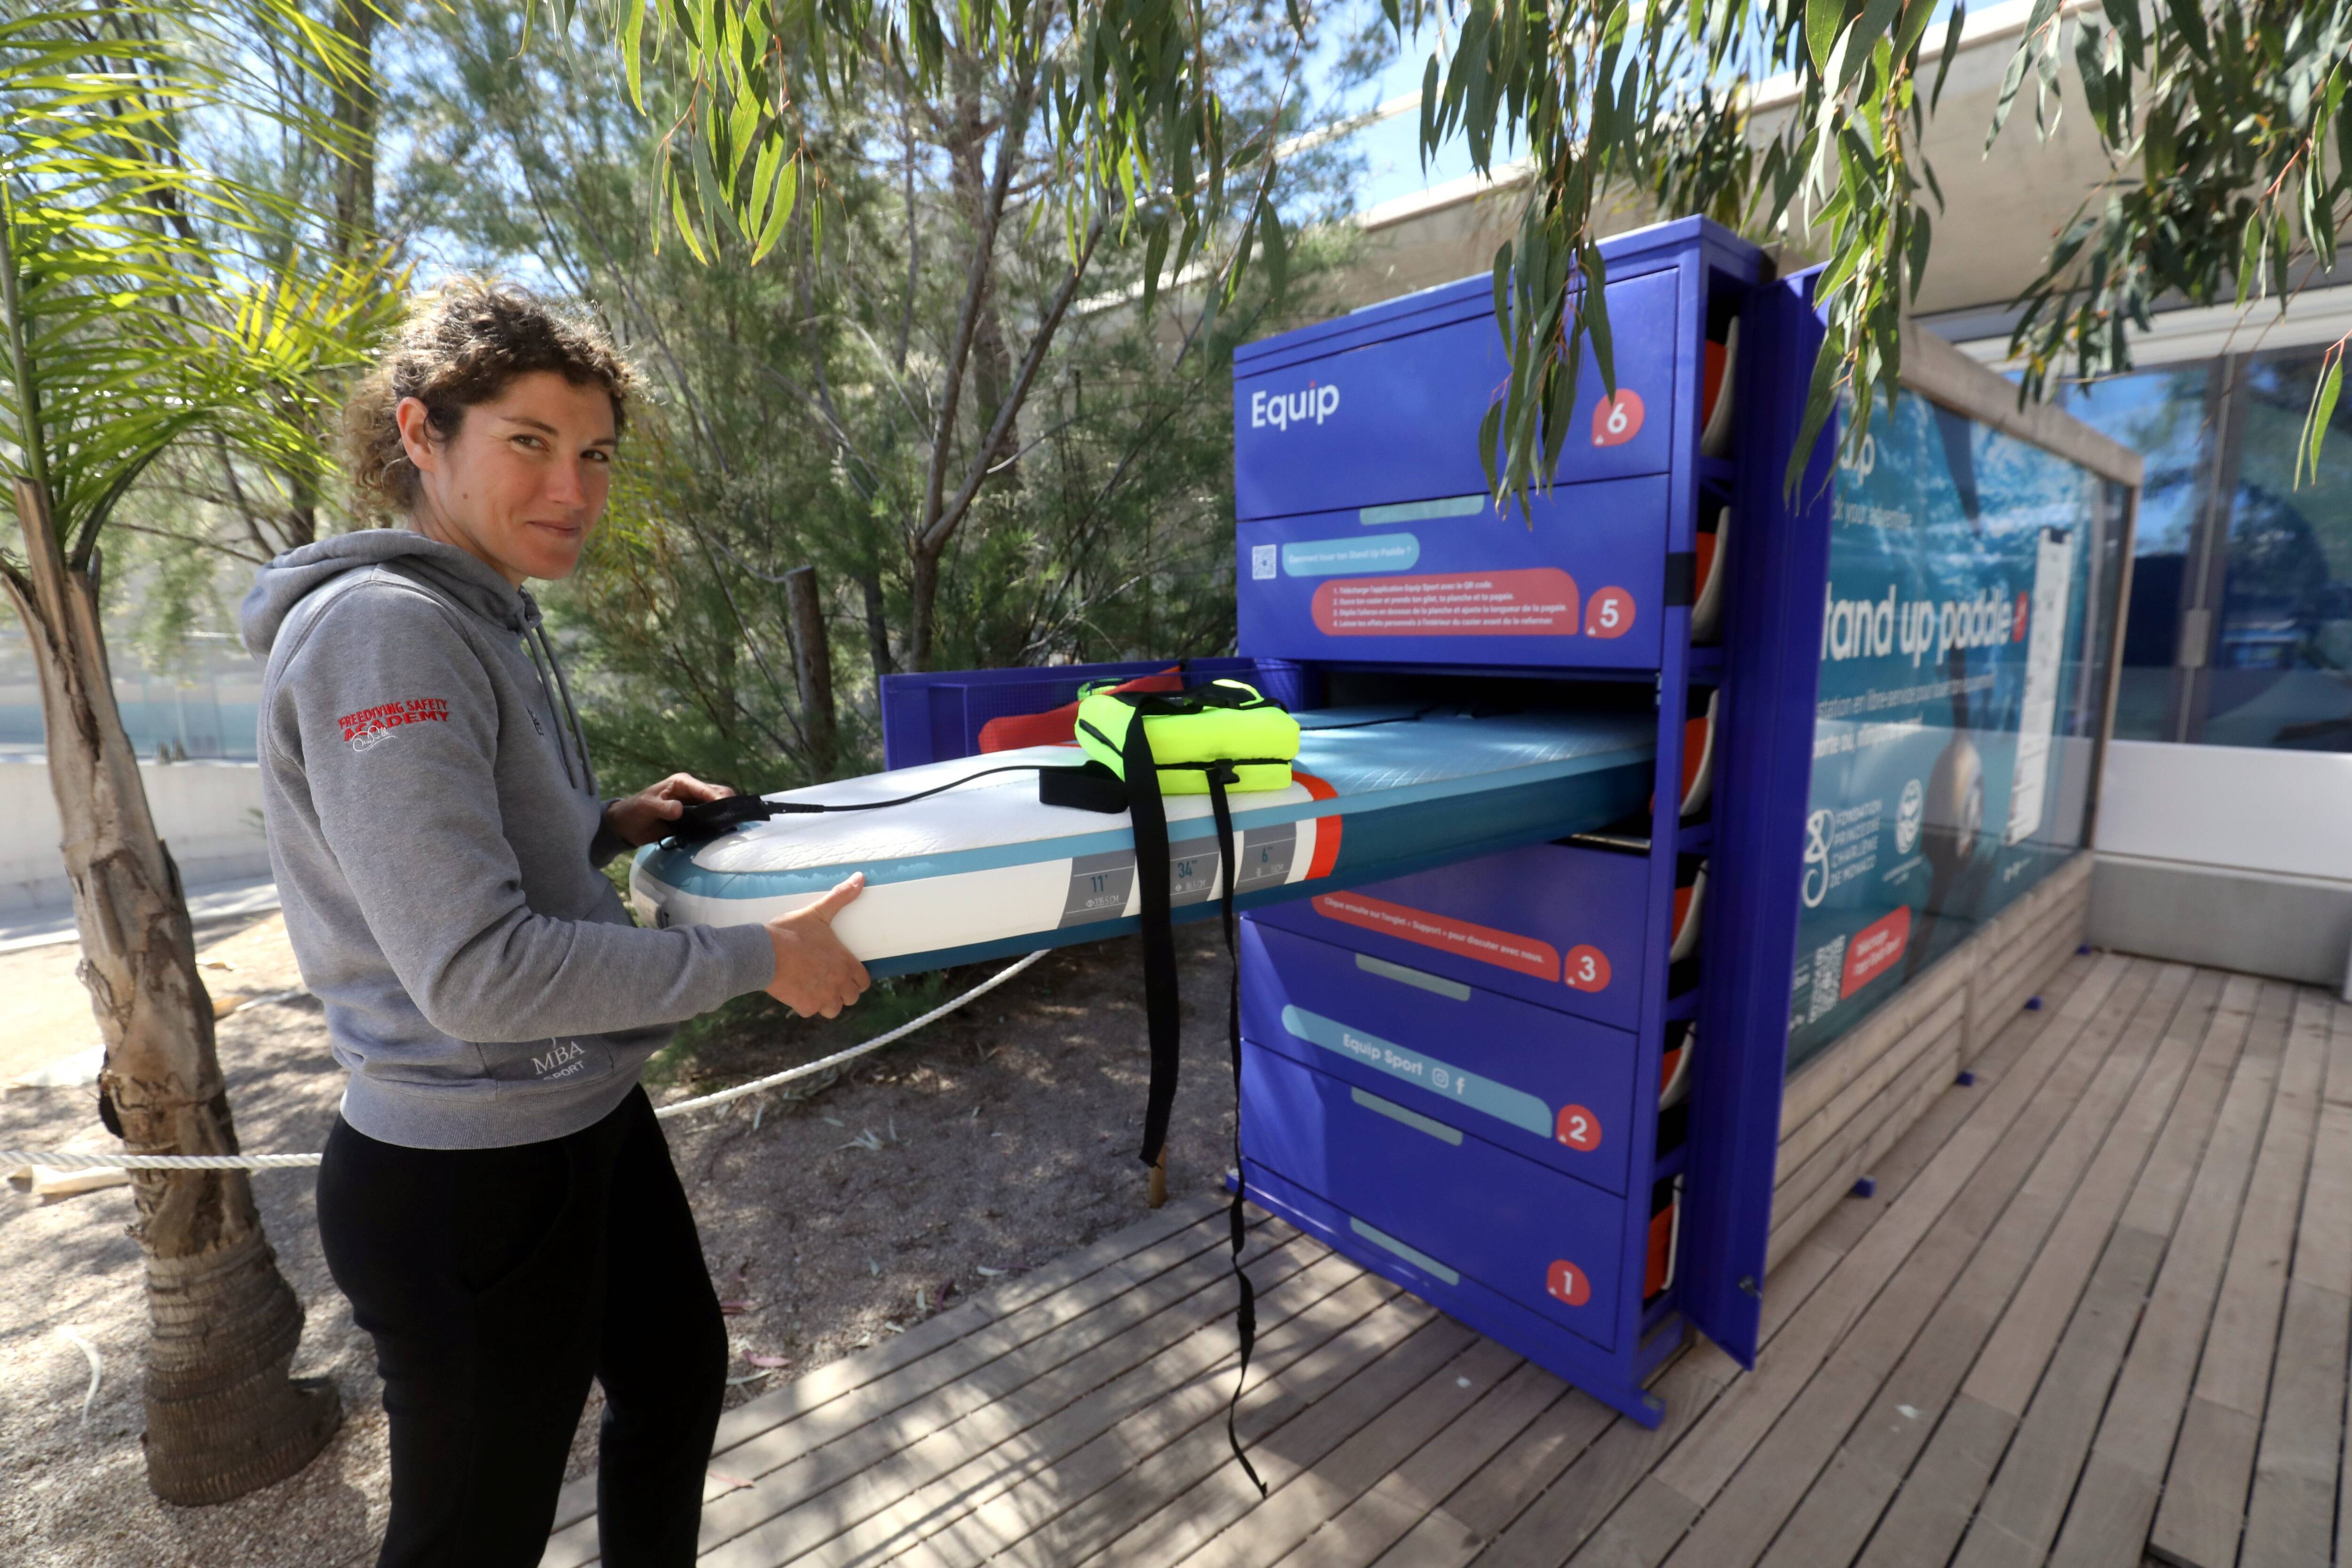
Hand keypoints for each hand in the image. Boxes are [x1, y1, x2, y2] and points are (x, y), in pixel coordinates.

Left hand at [606, 773, 733, 848]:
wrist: (627, 826)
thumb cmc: (635, 811)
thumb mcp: (646, 807)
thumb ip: (662, 807)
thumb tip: (679, 809)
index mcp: (682, 783)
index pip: (705, 788)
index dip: (717, 798)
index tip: (727, 809)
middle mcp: (692, 791)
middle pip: (718, 794)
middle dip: (726, 805)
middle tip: (732, 820)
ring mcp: (694, 805)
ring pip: (717, 807)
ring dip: (723, 815)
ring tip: (730, 827)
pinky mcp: (694, 818)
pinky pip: (710, 819)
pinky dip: (716, 824)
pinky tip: (721, 832)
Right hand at [764, 874, 870, 1018]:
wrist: (763, 952)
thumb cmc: (791, 931)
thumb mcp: (818, 912)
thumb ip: (841, 897)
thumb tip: (860, 877)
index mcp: (845, 963)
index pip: (863, 982)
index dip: (856, 978)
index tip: (845, 973)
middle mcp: (837, 984)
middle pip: (850, 998)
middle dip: (842, 991)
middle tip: (829, 980)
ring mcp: (822, 997)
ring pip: (833, 1009)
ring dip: (827, 1002)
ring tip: (815, 989)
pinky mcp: (804, 1006)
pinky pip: (810, 1012)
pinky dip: (805, 1005)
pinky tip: (797, 992)